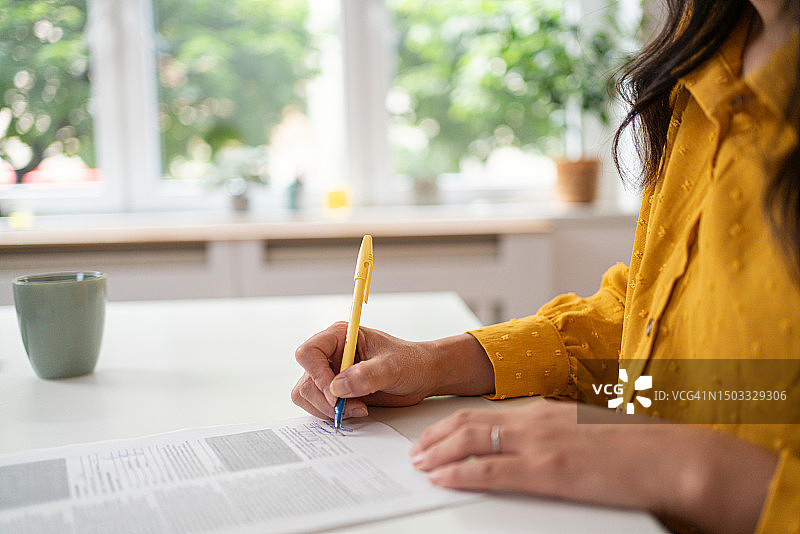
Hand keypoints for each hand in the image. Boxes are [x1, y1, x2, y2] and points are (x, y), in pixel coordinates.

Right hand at [291, 323, 493, 420]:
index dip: (317, 375)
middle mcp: (331, 353)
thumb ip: (367, 375)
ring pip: (306, 394)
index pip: (308, 352)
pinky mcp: (335, 391)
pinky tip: (356, 411)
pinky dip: (331, 414)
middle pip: (306, 379)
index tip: (336, 393)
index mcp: (340, 336)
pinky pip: (316, 406)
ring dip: (327, 409)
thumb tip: (338, 387)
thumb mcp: (393, 367)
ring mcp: (330, 373)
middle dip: (325, 399)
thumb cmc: (411, 362)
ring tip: (357, 409)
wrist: (423, 375)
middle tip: (352, 406)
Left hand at [409, 400, 777, 533]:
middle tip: (417, 451)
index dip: (453, 424)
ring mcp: (538, 443)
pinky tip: (443, 477)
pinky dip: (459, 473)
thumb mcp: (587, 431)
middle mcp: (535, 420)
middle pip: (469, 423)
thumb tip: (537, 444)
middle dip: (436, 437)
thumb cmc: (637, 447)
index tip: (436, 434)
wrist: (669, 457)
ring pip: (471, 442)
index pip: (484, 413)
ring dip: (439, 453)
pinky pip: (489, 471)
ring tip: (421, 464)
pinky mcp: (545, 470)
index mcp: (545, 411)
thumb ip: (557, 433)